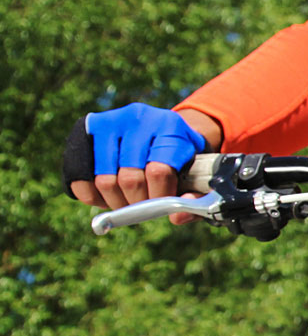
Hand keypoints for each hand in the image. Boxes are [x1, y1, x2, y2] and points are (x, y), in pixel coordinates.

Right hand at [73, 103, 207, 219]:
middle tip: (143, 206)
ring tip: (127, 201)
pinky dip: (91, 196)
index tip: (161, 205)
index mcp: (171, 126)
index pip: (159, 171)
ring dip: (115, 202)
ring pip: (104, 181)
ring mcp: (110, 121)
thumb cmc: (181, 155)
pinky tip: (106, 195)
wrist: (161, 127)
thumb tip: (177, 217)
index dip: (159, 197)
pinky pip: (80, 177)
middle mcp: (139, 118)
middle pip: (130, 178)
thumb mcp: (198, 170)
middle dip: (137, 203)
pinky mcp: (87, 129)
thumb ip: (195, 195)